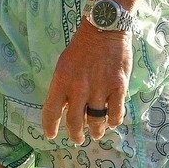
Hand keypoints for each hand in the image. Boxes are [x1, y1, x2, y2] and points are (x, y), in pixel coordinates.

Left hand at [42, 20, 132, 143]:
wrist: (104, 28)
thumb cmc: (82, 46)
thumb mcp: (64, 64)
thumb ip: (64, 87)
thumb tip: (66, 108)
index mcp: (62, 81)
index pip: (51, 111)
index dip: (50, 127)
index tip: (51, 135)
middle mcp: (79, 88)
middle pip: (75, 122)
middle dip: (76, 135)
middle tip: (77, 139)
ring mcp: (100, 88)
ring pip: (96, 120)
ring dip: (96, 131)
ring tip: (96, 133)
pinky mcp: (118, 86)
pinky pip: (115, 113)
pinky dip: (113, 121)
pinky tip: (111, 121)